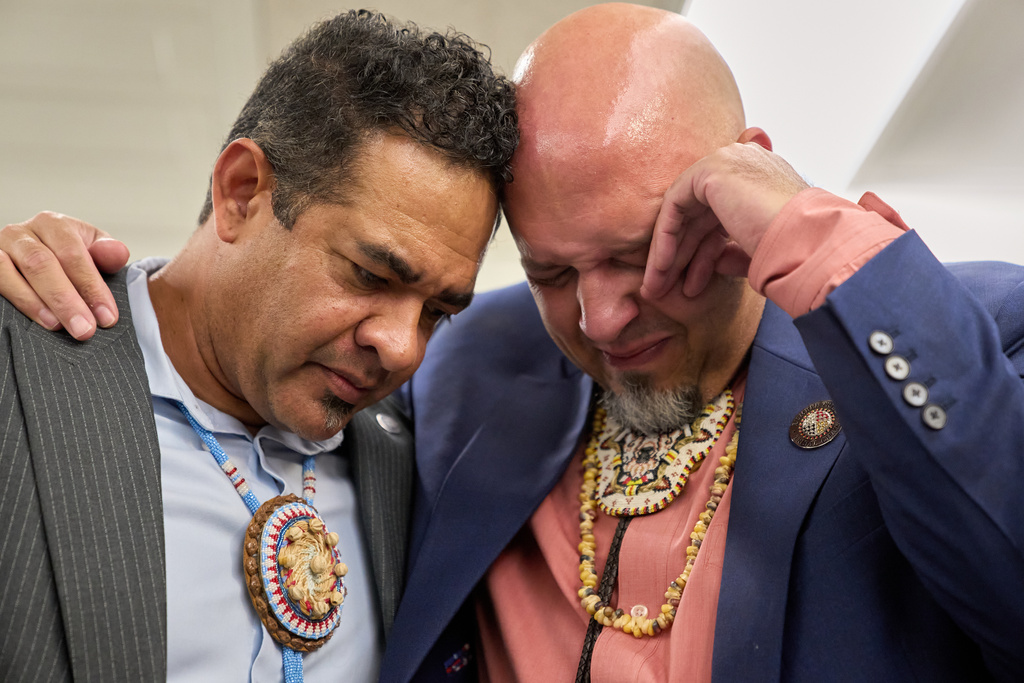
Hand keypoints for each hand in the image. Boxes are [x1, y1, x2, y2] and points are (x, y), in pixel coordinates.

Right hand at [0, 212, 129, 339]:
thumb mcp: (91, 250)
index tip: (107, 316)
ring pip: (9, 273)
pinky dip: (11, 301)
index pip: (73, 254)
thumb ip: (106, 253)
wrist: (32, 257)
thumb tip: (117, 253)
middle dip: (66, 300)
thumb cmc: (67, 257)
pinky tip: (27, 319)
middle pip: (41, 264)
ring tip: (57, 326)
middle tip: (85, 329)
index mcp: (53, 225)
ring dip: (34, 303)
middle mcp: (21, 233)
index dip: (91, 286)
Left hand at [641, 141, 808, 299]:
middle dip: (679, 257)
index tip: (690, 287)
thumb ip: (732, 251)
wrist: (812, 244)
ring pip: (683, 213)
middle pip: (699, 217)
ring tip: (655, 289)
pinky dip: (665, 239)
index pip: (719, 218)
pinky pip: (674, 207)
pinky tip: (660, 269)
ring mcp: (729, 162)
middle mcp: (745, 165)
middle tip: (661, 288)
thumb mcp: (757, 252)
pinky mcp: (711, 170)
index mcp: (761, 180)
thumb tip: (715, 262)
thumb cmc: (797, 253)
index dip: (701, 255)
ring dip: (667, 253)